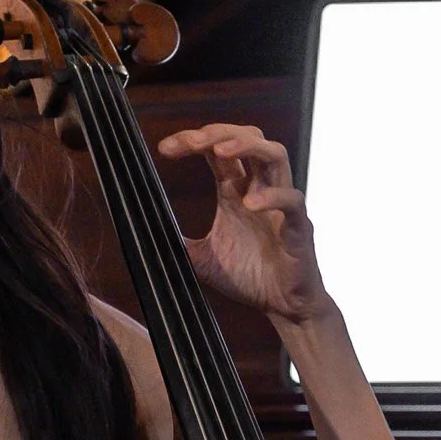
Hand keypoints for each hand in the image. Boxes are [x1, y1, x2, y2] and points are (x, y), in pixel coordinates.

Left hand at [158, 122, 333, 327]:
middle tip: (191, 142)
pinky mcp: (299, 227)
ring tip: (221, 150)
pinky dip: (272, 196)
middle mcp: (260, 189)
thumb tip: (141, 236)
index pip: (218, 149)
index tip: (164, 148)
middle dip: (220, 132)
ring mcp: (280, 205)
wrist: (282, 307)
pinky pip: (292, 200)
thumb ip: (176, 243)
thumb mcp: (200, 259)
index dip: (193, 140)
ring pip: (276, 154)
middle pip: (249, 137)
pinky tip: (249, 204)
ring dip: (248, 145)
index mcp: (237, 191)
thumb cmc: (249, 278)